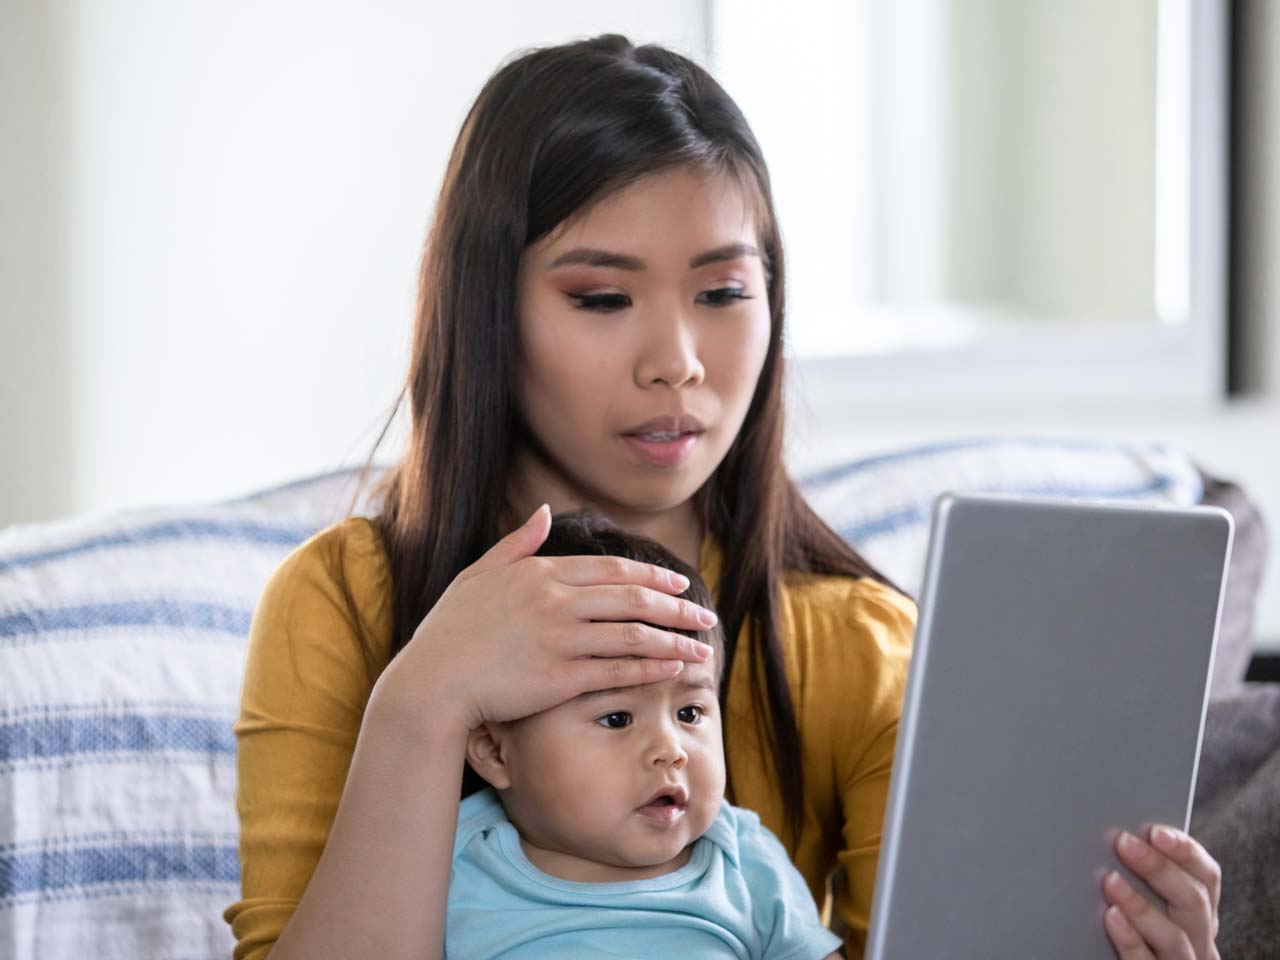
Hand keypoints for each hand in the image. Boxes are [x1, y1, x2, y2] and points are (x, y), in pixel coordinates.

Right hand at [371, 504, 717, 732]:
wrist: (433, 681)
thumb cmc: (451, 630)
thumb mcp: (479, 574)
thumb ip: (517, 543)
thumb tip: (544, 512)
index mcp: (541, 573)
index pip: (611, 569)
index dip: (651, 576)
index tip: (679, 586)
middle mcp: (556, 601)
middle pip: (632, 598)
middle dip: (675, 608)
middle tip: (703, 616)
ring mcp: (560, 639)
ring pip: (633, 634)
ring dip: (674, 641)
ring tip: (702, 649)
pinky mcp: (561, 677)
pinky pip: (618, 669)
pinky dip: (651, 668)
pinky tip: (673, 670)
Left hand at [1101, 824, 1220, 958]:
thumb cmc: (1138, 931)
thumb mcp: (1154, 903)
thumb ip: (1147, 879)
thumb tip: (1122, 838)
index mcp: (1201, 913)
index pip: (1207, 877)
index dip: (1186, 851)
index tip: (1156, 832)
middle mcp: (1199, 940)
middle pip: (1193, 902)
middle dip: (1159, 869)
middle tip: (1124, 843)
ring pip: (1174, 936)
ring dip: (1141, 905)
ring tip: (1111, 880)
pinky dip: (1130, 939)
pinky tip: (1110, 917)